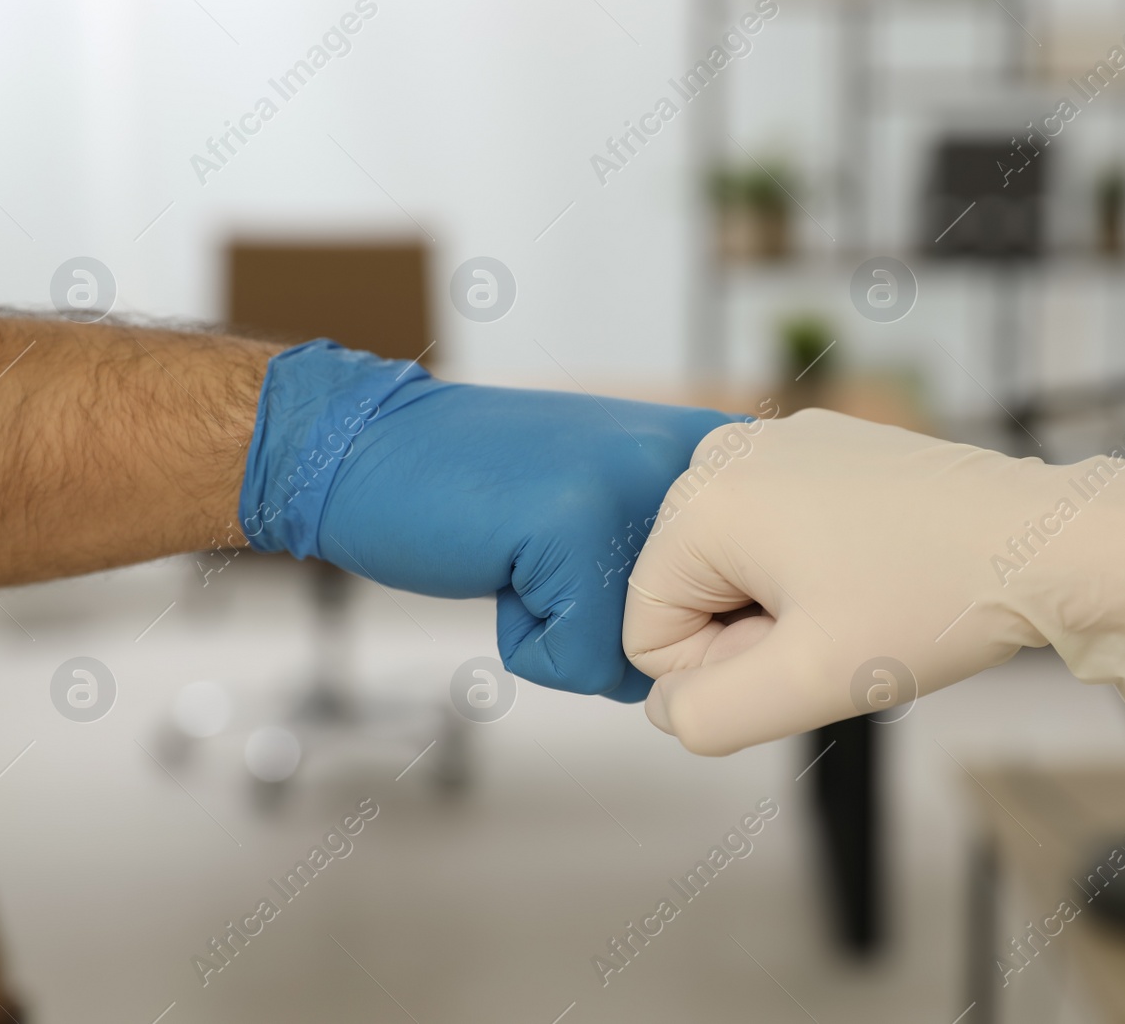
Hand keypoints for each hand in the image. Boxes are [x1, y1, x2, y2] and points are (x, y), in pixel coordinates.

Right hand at [240, 341, 732, 700]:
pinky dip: (526, 641)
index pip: (748, 609)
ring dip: (572, 637)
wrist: (376, 446)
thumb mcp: (623, 513)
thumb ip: (690, 573)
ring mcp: (639, 490)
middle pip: (699, 639)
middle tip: (554, 553)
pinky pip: (579, 663)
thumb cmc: (494, 496)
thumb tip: (718, 678)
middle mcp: (698, 465)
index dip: (665, 618)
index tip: (597, 553)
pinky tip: (499, 562)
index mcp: (722, 458)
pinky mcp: (576, 527)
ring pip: (643, 659)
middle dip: (615, 631)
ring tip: (529, 553)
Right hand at [622, 409, 1124, 753]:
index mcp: (701, 500)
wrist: (1045, 542)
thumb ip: (703, 715)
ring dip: (779, 603)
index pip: (647, 630)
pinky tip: (872, 568)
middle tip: (836, 629)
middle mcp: (723, 451)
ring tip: (857, 598)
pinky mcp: (820, 443)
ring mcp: (775, 438)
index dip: (721, 668)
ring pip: (730, 564)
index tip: (802, 651)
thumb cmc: (929, 604)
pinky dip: (809, 564)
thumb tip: (666, 704)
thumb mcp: (805, 685)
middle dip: (747, 632)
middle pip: (685, 590)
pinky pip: (772, 529)